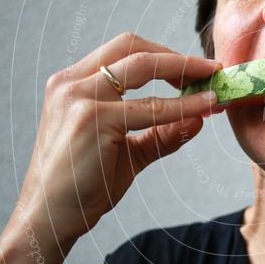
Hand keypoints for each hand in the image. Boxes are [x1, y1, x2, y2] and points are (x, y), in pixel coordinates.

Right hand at [13, 32, 221, 242]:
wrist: (50, 218)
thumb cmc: (84, 185)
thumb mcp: (128, 152)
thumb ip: (160, 132)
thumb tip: (199, 117)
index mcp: (73, 83)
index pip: (124, 51)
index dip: (165, 55)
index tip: (197, 69)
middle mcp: (71, 82)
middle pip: (133, 45)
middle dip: (176, 55)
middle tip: (211, 69)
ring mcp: (79, 97)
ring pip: (144, 66)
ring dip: (185, 71)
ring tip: (213, 84)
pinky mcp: (92, 119)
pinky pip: (151, 107)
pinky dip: (183, 106)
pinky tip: (203, 110)